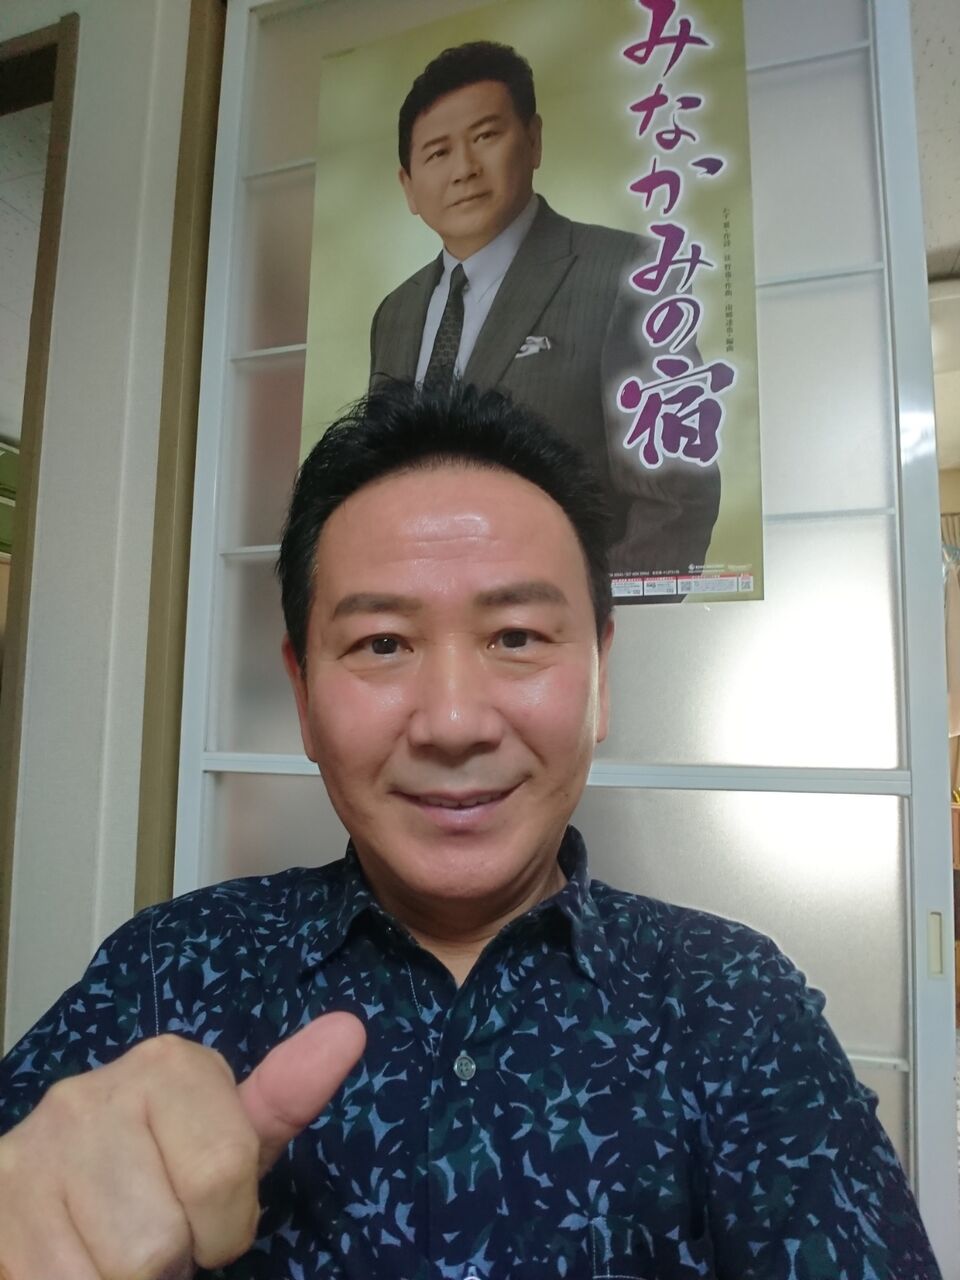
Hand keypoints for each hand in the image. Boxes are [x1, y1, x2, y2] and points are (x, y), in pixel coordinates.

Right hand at [0, 1011, 364, 1277]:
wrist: (55, 1185)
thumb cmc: (165, 1165)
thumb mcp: (230, 1135)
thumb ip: (286, 1096)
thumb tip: (350, 1030)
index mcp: (166, 1067)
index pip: (224, 1173)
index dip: (227, 1225)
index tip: (211, 1216)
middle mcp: (90, 1095)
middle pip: (160, 1242)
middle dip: (170, 1263)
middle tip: (156, 1237)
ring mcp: (29, 1151)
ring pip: (109, 1276)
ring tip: (114, 1249)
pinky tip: (73, 1260)